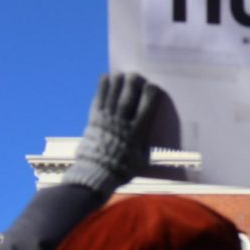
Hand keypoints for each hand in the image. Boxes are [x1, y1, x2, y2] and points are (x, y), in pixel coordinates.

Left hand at [63, 73, 162, 193]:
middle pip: (129, 95)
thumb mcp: (143, 158)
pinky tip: (106, 78)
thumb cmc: (123, 168)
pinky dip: (102, 87)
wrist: (96, 175)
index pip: (146, 104)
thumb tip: (154, 135)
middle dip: (134, 82)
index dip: (150, 92)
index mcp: (137, 130)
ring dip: (119, 82)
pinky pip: (99, 98)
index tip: (152, 86)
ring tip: (122, 74)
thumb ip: (147, 144)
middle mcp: (123, 121)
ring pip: (114, 94)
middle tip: (136, 75)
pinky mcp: (95, 119)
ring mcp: (107, 119)